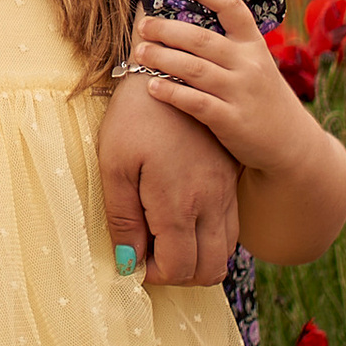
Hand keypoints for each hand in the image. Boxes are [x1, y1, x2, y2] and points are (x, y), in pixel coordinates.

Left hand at [97, 75, 240, 288]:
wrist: (169, 70)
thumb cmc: (133, 117)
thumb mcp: (114, 165)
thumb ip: (123, 219)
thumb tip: (128, 263)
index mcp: (179, 202)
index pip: (179, 268)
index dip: (155, 276)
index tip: (134, 262)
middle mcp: (210, 202)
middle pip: (209, 269)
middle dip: (179, 274)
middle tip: (149, 256)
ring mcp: (225, 191)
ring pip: (224, 251)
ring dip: (196, 258)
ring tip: (162, 238)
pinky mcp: (231, 179)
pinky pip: (230, 226)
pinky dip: (209, 237)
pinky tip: (180, 218)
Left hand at [131, 0, 345, 266]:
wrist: (292, 144)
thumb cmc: (264, 100)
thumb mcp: (257, 67)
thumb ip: (231, 49)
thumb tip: (185, 25)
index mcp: (255, 45)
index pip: (232, 7)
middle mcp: (250, 64)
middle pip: (202, 39)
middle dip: (168, 30)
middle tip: (142, 26)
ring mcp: (241, 93)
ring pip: (195, 69)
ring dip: (163, 59)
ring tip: (139, 53)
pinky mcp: (232, 121)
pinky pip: (196, 102)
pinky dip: (172, 93)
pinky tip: (152, 87)